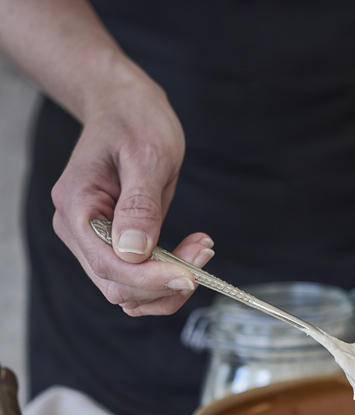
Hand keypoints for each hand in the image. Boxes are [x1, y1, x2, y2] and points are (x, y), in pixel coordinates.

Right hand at [51, 72, 213, 315]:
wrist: (124, 106)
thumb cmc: (133, 120)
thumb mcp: (146, 154)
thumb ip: (140, 205)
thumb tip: (135, 252)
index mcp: (77, 206)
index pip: (108, 265)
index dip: (149, 279)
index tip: (189, 274)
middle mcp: (79, 231)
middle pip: (118, 287)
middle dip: (164, 282)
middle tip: (202, 253)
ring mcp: (93, 242)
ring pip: (129, 293)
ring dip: (168, 285)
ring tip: (200, 250)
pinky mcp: (114, 246)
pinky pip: (138, 281)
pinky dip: (166, 278)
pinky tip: (190, 253)